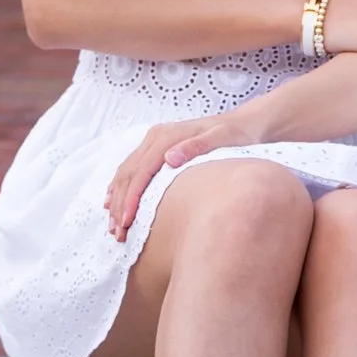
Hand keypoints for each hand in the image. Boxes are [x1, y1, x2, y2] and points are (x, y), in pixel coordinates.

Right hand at [104, 105, 257, 242]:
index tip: (127, 222)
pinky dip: (120, 187)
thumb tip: (170, 158)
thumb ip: (197, 146)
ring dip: (117, 200)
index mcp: (167, 135)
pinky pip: (131, 168)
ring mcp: (154, 141)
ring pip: (126, 172)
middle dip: (121, 205)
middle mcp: (156, 136)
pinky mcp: (156, 147)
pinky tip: (113, 204)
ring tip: (114, 227)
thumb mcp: (222, 138)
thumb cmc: (235, 135)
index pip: (142, 171)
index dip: (132, 198)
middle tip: (118, 233)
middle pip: (129, 173)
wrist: (243, 124)